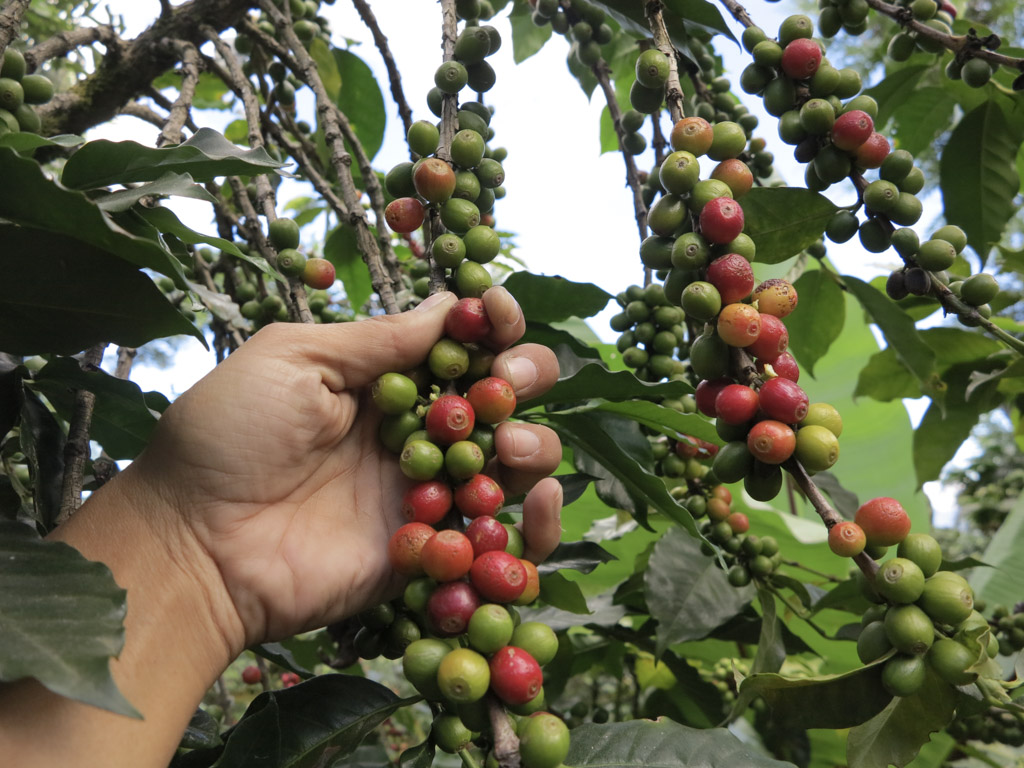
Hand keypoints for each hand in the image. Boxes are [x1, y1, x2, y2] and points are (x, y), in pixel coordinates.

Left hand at [127, 288, 561, 648]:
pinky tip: (539, 503)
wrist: (196, 545)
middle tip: (504, 385)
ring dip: (533, 444)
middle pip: (501, 396)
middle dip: (522, 376)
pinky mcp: (434, 550)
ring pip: (516, 461)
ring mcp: (429, 492)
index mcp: (383, 380)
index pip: (461, 343)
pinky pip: (502, 538)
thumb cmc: (228, 438)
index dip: (491, 323)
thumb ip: (377, 338)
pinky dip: (538, 524)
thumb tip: (452, 303)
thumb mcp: (293, 358)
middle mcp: (418, 431)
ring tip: (506, 445)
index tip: (498, 315)